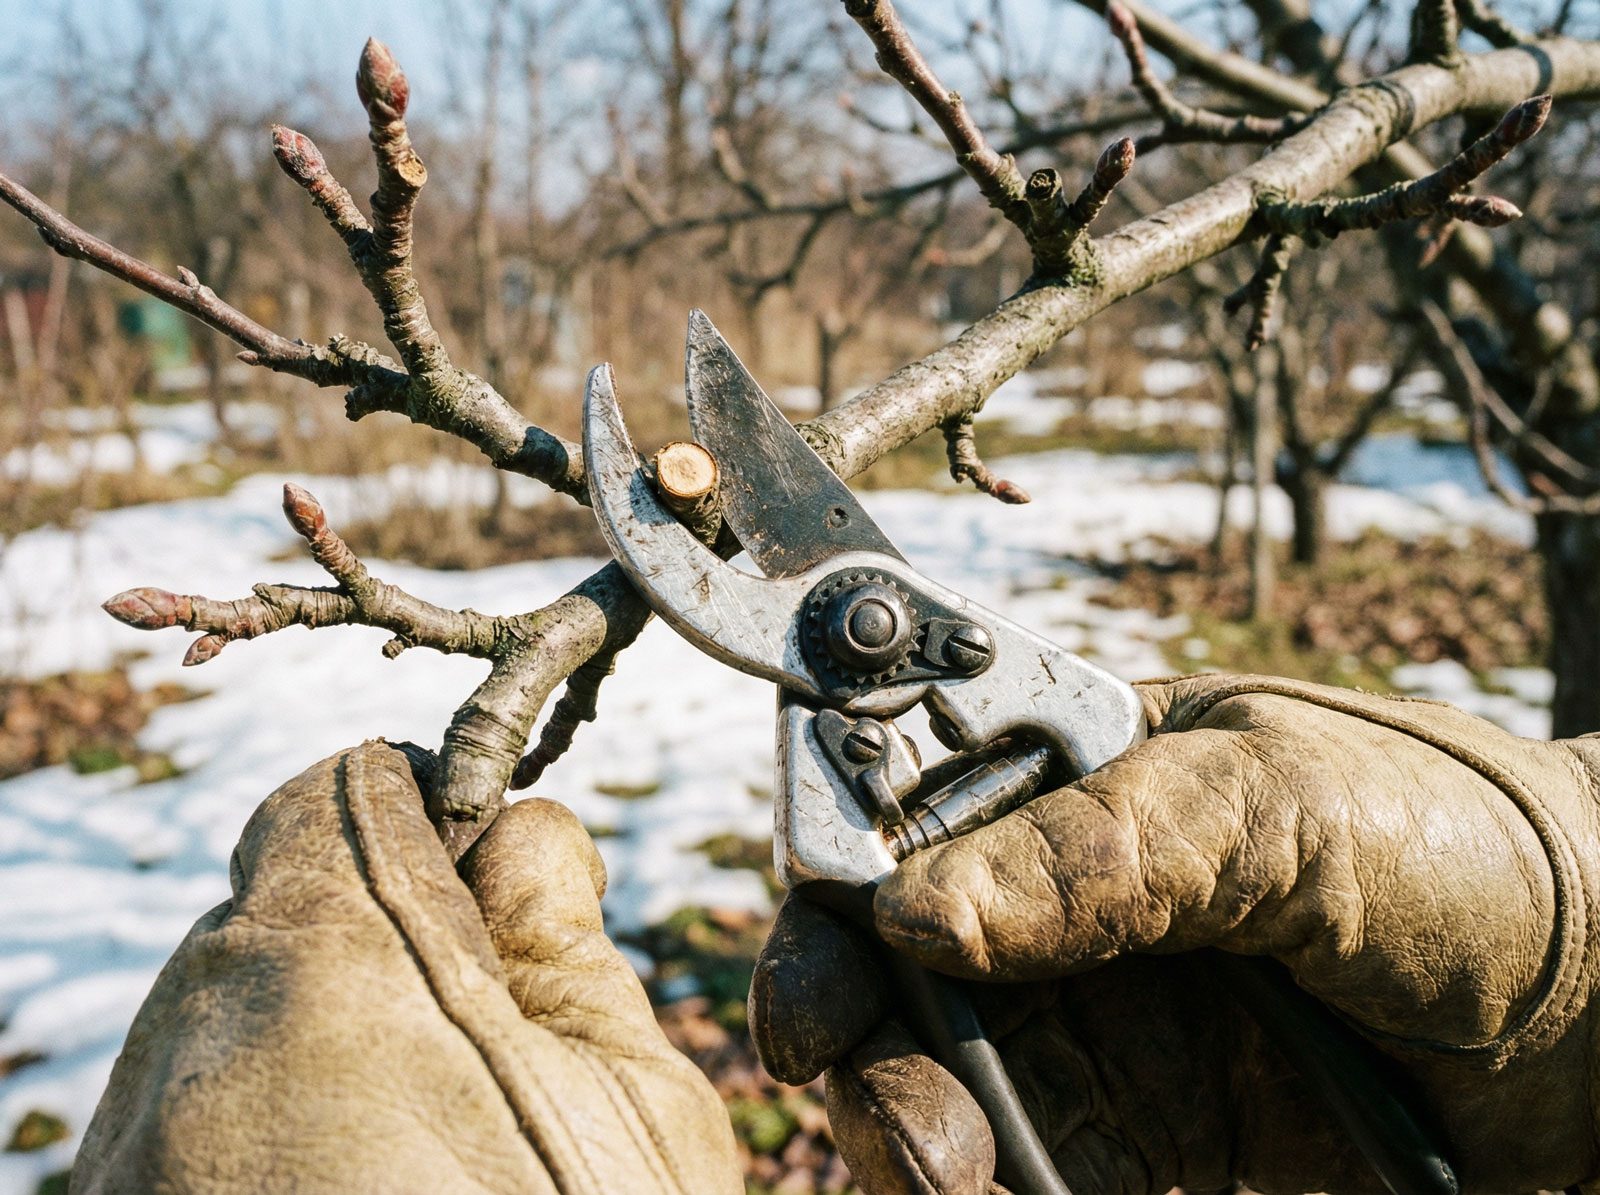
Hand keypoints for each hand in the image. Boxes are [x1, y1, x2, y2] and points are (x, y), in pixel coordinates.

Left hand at [71, 741, 740, 1194]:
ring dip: (308, 1044)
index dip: (419, 819)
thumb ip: (560, 934)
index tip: (471, 870)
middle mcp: (192, 1046)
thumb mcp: (631, 1102)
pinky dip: (251, 1139)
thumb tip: (523, 832)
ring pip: (218, 1026)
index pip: (334, 797)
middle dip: (370, 940)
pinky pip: (176, 1131)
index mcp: (333, 965)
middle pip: (270, 913)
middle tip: (474, 1041)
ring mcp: (130, 1154)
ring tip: (411, 1155)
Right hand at [751, 673, 1599, 1194]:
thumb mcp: (1279, 801)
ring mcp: (1099, 1013)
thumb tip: (918, 906)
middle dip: (860, 1034)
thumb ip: (1103, 846)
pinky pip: (1027, 1163)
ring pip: (940, 1076)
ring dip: (911, 1130)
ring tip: (942, 1173)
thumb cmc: (1452, 835)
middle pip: (893, 962)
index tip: (818, 979)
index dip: (832, 886)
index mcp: (1070, 770)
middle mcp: (1061, 893)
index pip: (898, 812)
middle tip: (878, 1108)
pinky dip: (987, 1187)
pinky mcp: (1144, 1125)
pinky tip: (990, 1193)